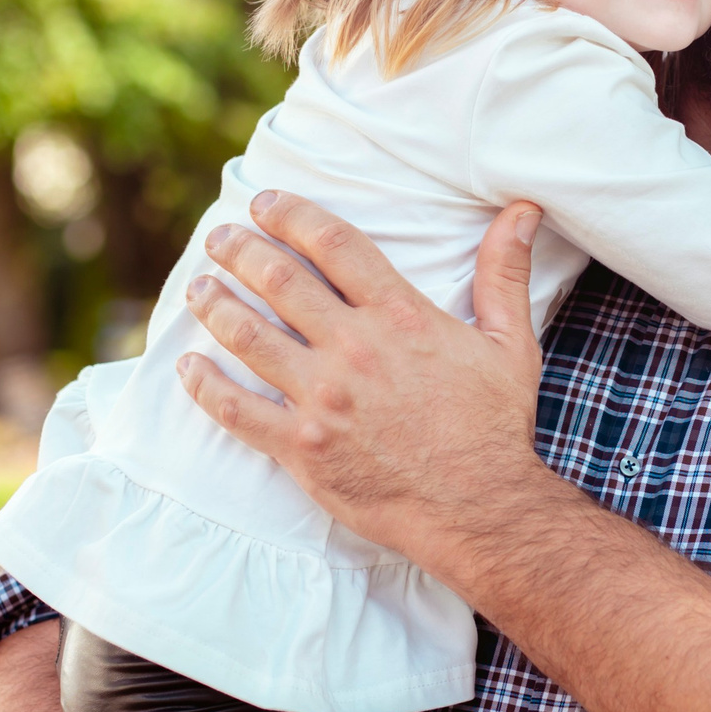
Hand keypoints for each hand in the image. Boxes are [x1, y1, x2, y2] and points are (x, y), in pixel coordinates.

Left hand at [174, 192, 552, 565]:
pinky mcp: (300, 448)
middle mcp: (353, 350)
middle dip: (240, 251)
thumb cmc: (495, 427)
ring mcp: (322, 400)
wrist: (480, 508)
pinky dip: (204, 385)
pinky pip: (235, 410)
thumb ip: (505, 273)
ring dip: (214, 305)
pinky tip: (188, 366)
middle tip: (220, 239)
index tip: (265, 203)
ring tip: (199, 288)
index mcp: (400, 317)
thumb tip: (522, 211)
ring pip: (247, 336)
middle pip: (278, 280)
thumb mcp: (511, 343)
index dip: (292, 215)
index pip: (334, 245)